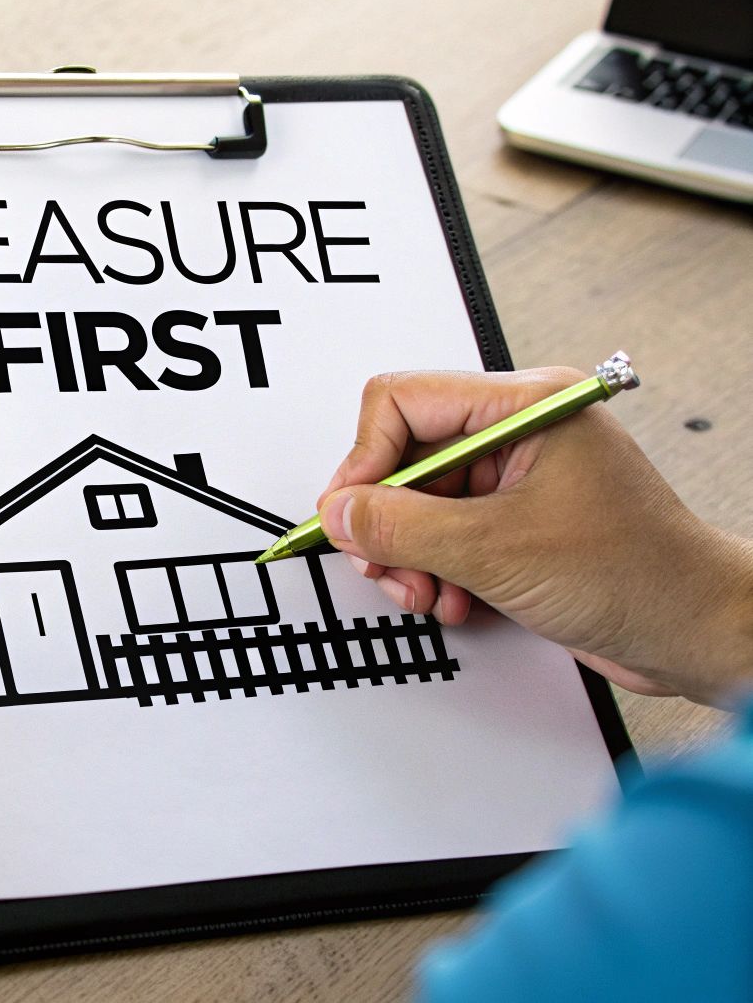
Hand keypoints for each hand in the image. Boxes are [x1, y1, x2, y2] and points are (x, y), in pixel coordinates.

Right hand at [318, 368, 752, 705]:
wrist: (696, 633)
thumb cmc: (638, 578)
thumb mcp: (497, 550)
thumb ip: (404, 527)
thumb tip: (340, 511)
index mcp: (526, 404)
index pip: (403, 401)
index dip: (365, 459)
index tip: (352, 513)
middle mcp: (520, 431)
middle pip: (405, 455)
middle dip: (388, 521)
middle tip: (387, 563)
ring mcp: (519, 476)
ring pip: (419, 501)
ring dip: (410, 555)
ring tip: (428, 592)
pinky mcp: (517, 519)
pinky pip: (445, 532)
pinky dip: (436, 570)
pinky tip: (455, 599)